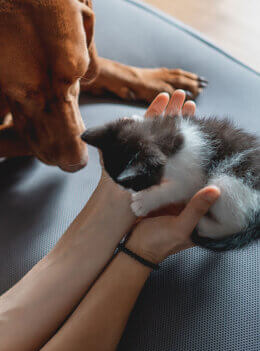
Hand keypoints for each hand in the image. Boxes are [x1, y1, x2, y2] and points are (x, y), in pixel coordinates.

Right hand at [124, 89, 220, 262]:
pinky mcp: (137, 178)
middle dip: (179, 121)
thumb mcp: (182, 227)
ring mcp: (153, 177)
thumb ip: (197, 208)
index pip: (193, 152)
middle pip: (177, 143)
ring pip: (156, 142)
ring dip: (159, 122)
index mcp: (186, 187)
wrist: (133, 249)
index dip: (196, 135)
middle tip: (185, 101)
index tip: (196, 115)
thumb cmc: (161, 241)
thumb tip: (216, 189)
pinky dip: (137, 135)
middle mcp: (170, 178)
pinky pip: (137, 151)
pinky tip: (138, 118)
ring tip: (166, 101)